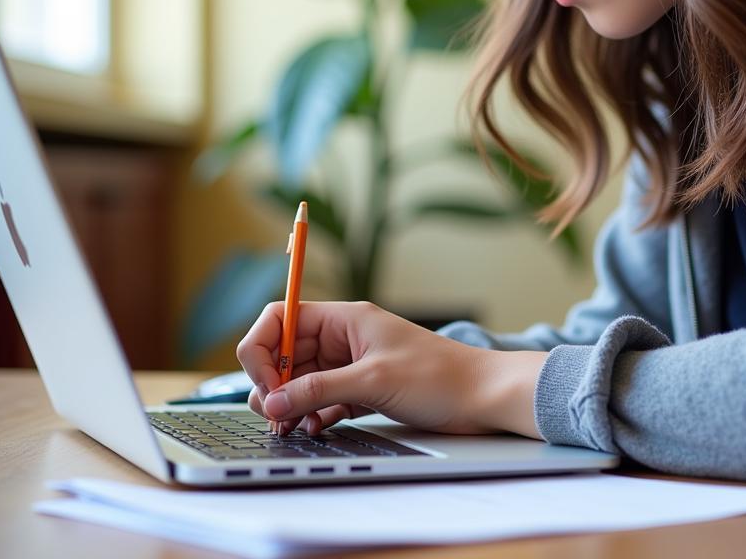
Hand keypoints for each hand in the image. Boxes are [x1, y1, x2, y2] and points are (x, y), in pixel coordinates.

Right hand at [236, 300, 545, 438]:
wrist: (482, 397)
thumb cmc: (439, 377)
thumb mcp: (373, 381)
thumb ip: (318, 389)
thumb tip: (272, 401)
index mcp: (346, 319)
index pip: (283, 317)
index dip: (263, 347)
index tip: (265, 382)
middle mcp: (344, 337)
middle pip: (286, 351)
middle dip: (272, 382)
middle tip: (274, 415)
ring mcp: (352, 363)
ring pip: (301, 378)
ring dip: (290, 402)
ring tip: (290, 427)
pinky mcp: (362, 389)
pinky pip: (322, 398)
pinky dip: (312, 413)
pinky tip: (316, 428)